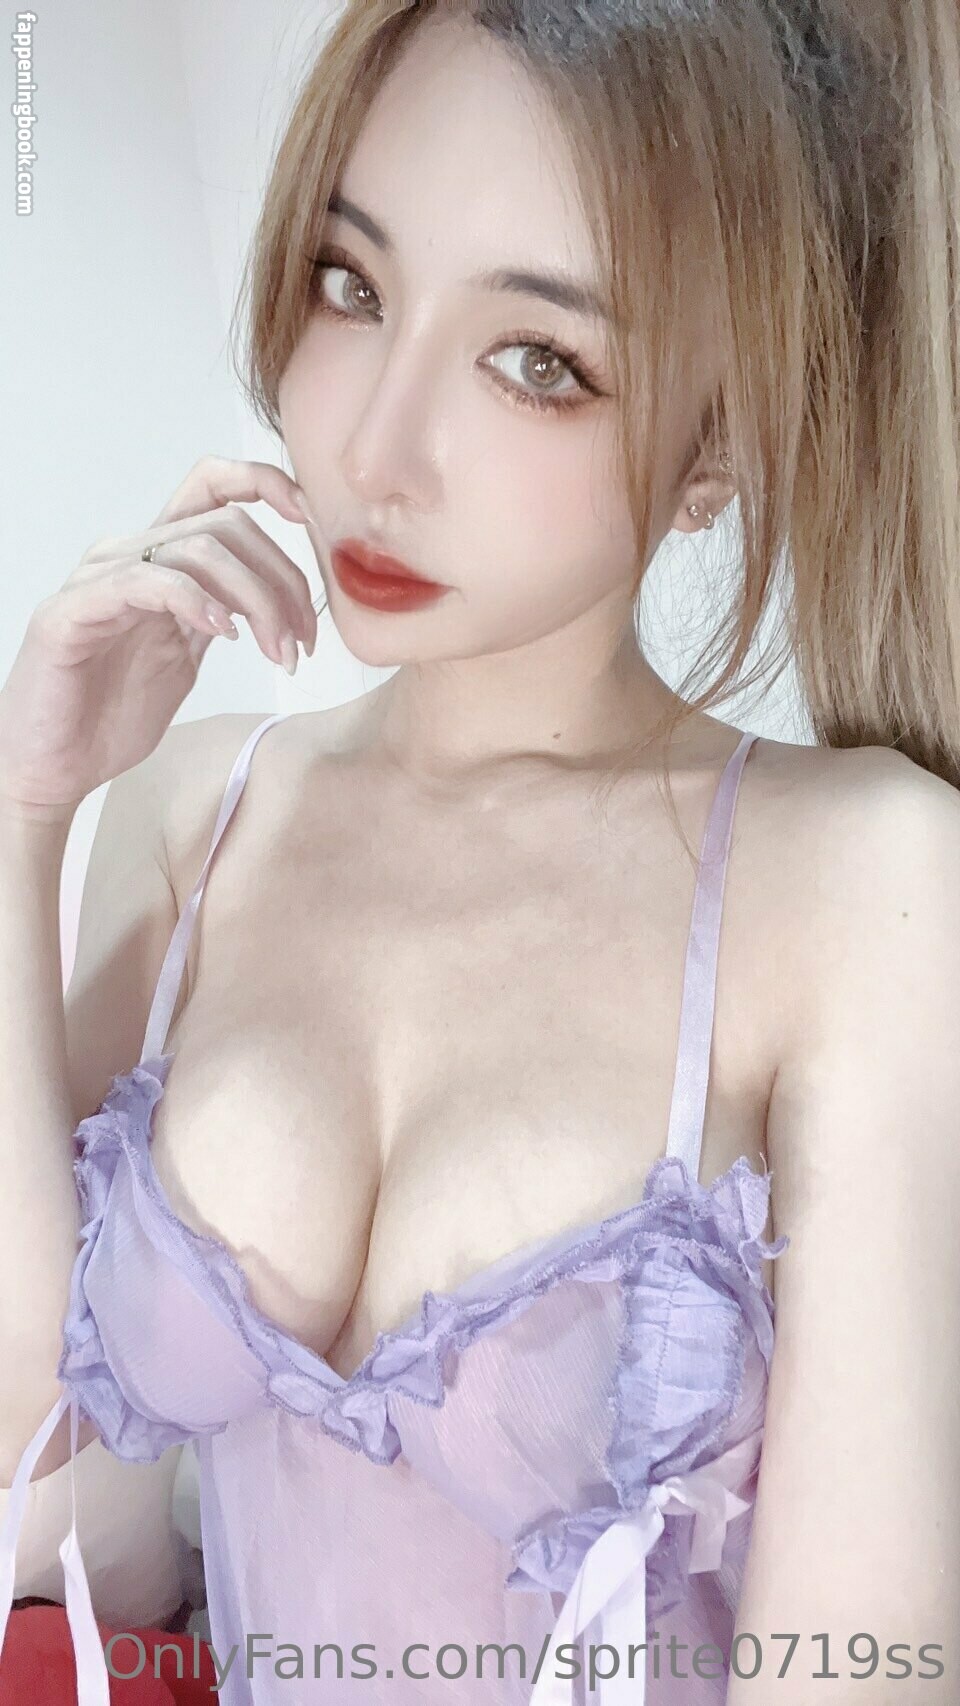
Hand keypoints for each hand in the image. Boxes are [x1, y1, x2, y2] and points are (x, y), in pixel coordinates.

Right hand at [0, 456, 316, 823]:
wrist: (52, 768)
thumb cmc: (110, 715)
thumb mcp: (185, 657)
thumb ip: (224, 617)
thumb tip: (286, 603)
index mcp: (157, 560)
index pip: (213, 489)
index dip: (267, 486)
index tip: (315, 524)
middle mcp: (127, 555)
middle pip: (225, 524)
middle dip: (282, 579)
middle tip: (304, 640)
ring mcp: (99, 579)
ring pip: (198, 548)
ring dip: (257, 600)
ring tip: (277, 652)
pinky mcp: (74, 611)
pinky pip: (147, 581)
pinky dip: (197, 601)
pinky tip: (225, 633)